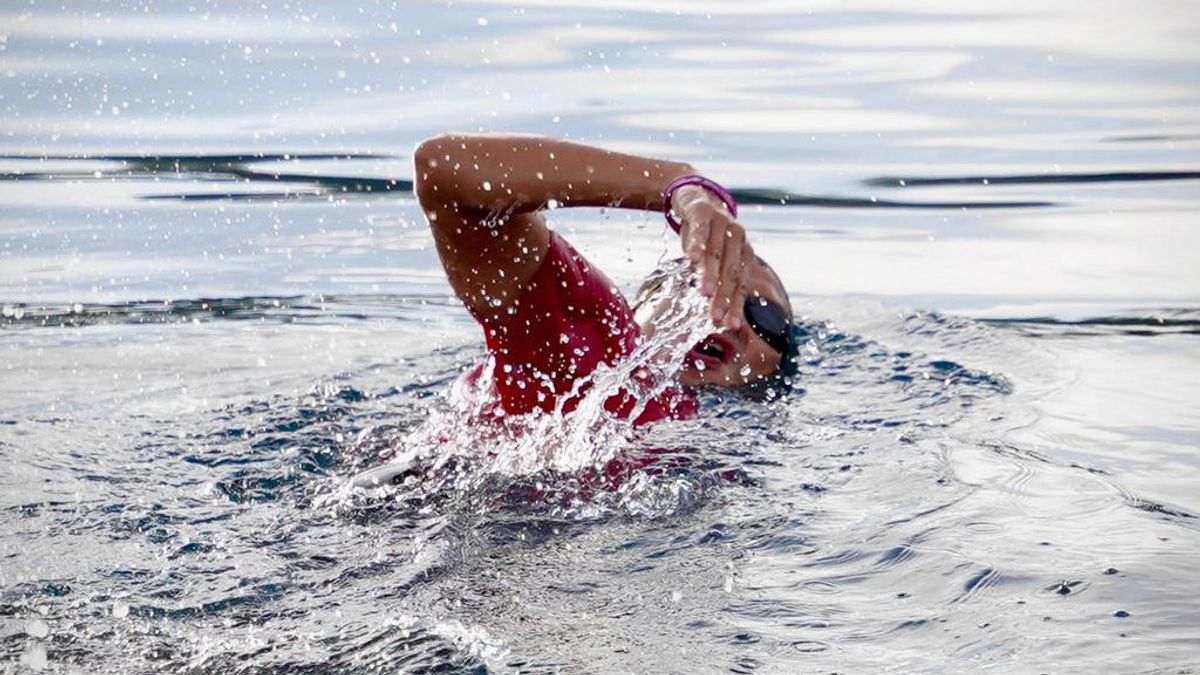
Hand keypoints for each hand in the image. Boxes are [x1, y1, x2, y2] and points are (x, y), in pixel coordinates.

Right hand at [671, 185, 751, 329]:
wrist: (695, 197)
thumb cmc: (706, 236)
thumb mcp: (714, 258)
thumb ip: (715, 279)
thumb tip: (715, 313)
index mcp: (744, 252)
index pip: (741, 283)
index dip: (735, 305)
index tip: (729, 325)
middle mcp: (738, 237)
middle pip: (731, 272)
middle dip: (724, 296)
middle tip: (715, 316)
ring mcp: (722, 223)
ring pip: (716, 253)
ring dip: (711, 274)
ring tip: (705, 293)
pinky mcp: (704, 212)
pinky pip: (700, 232)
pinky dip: (696, 246)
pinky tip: (691, 262)